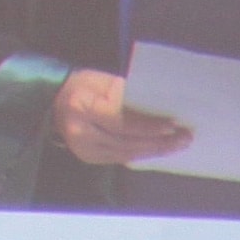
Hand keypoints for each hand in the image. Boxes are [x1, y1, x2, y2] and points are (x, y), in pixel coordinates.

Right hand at [53, 69, 190, 166]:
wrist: (55, 99)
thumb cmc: (85, 84)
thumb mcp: (104, 81)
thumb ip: (128, 96)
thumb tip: (162, 109)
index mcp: (82, 107)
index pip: (120, 121)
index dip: (148, 125)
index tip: (173, 125)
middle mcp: (80, 132)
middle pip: (126, 141)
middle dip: (158, 142)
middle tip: (185, 138)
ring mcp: (82, 149)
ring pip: (126, 153)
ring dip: (155, 151)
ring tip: (178, 145)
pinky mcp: (88, 157)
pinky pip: (121, 158)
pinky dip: (142, 154)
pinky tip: (160, 150)